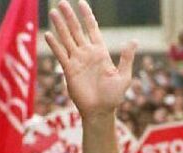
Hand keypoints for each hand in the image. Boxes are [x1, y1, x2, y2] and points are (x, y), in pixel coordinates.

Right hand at [45, 1, 136, 118]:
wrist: (100, 111)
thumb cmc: (114, 96)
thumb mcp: (124, 76)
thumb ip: (126, 58)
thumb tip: (134, 40)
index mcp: (101, 53)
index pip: (92, 29)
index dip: (87, 16)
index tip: (81, 2)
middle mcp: (87, 54)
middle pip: (77, 30)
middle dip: (70, 16)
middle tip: (62, 2)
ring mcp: (77, 61)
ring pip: (67, 39)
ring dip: (60, 26)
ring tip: (53, 11)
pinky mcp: (69, 70)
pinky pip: (60, 54)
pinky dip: (54, 45)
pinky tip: (48, 34)